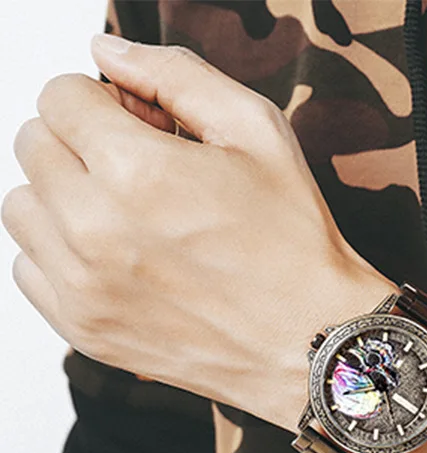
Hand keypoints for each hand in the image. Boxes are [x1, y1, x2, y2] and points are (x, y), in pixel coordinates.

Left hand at [3, 34, 392, 431]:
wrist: (311, 340)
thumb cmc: (295, 243)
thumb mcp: (258, 133)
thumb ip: (176, 74)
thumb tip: (106, 52)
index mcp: (136, 172)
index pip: (59, 97)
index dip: (103, 100)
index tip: (139, 124)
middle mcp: (95, 232)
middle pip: (32, 145)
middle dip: (79, 141)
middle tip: (136, 168)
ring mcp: (84, 288)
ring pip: (21, 207)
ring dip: (62, 196)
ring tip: (123, 214)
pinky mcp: (85, 329)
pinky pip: (27, 269)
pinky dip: (58, 253)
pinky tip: (112, 257)